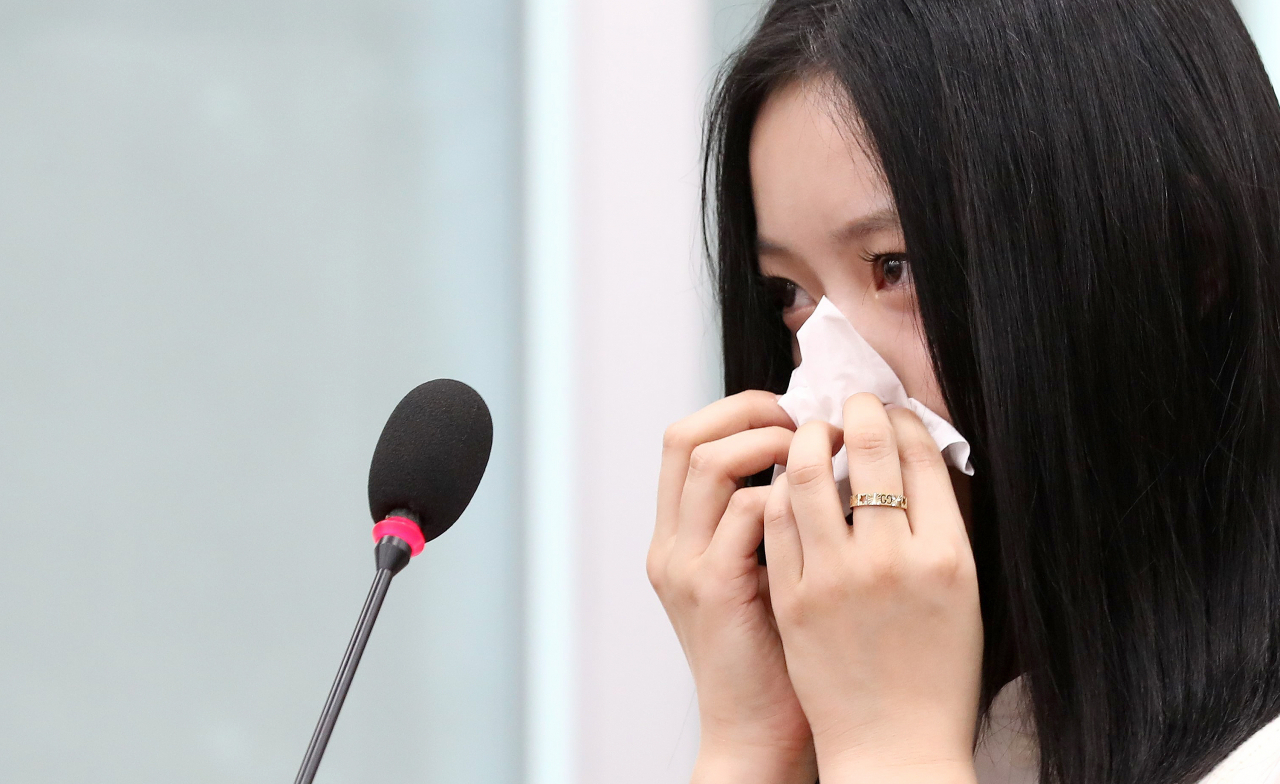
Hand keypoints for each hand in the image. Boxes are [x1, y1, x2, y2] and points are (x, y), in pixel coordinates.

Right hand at [648, 391, 816, 783]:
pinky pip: (744, 511)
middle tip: (804, 419)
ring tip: (817, 454)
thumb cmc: (781, 655)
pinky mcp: (714, 589)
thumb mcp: (764, 575)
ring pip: (709, 461)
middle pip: (684, 436)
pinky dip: (786, 494)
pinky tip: (825, 505)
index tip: (794, 415)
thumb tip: (820, 457)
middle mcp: (670, 544)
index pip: (685, 440)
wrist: (760, 733)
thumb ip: (772, 522)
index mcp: (678, 537)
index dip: (737, 413)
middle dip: (748, 411)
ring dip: (770, 443)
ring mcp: (685, 565)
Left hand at [763, 393, 982, 782]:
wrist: (894, 745)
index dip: (901, 420)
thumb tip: (913, 457)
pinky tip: (786, 483)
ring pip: (810, 475)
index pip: (922, 456)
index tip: (889, 410)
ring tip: (811, 436)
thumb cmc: (935, 673)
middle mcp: (893, 560)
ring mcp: (837, 579)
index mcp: (948, 556)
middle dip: (858, 412)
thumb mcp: (961, 593)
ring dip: (809, 440)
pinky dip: (780, 488)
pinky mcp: (793, 598)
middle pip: (870, 451)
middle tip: (850, 405)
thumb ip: (939, 526)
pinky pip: (777, 519)